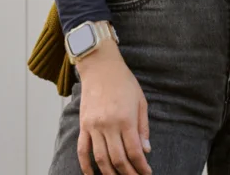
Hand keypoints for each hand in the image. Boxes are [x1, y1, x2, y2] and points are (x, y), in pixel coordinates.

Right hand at [74, 43, 151, 174]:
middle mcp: (109, 125)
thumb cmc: (124, 81)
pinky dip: (86, 165)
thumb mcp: (141, 102)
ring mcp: (94, 126)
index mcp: (125, 119)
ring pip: (101, 159)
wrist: (100, 66)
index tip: (146, 173)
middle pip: (118, 159)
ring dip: (110, 173)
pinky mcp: (83, 124)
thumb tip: (146, 150)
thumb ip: (143, 127)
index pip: (134, 152)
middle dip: (128, 173)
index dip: (141, 167)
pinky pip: (82, 150)